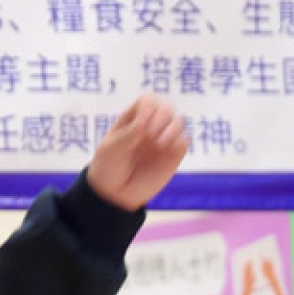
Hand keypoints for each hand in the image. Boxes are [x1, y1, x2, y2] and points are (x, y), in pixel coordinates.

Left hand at [86, 95, 188, 210]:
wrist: (115, 194)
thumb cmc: (108, 167)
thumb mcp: (111, 149)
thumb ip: (129, 134)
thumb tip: (145, 122)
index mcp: (133, 118)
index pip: (148, 100)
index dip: (148, 106)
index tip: (141, 123)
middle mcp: (151, 125)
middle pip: (167, 107)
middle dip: (161, 117)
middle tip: (149, 135)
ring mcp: (164, 138)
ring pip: (179, 121)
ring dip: (172, 129)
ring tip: (159, 144)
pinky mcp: (174, 153)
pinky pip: (185, 141)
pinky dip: (180, 143)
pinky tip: (167, 152)